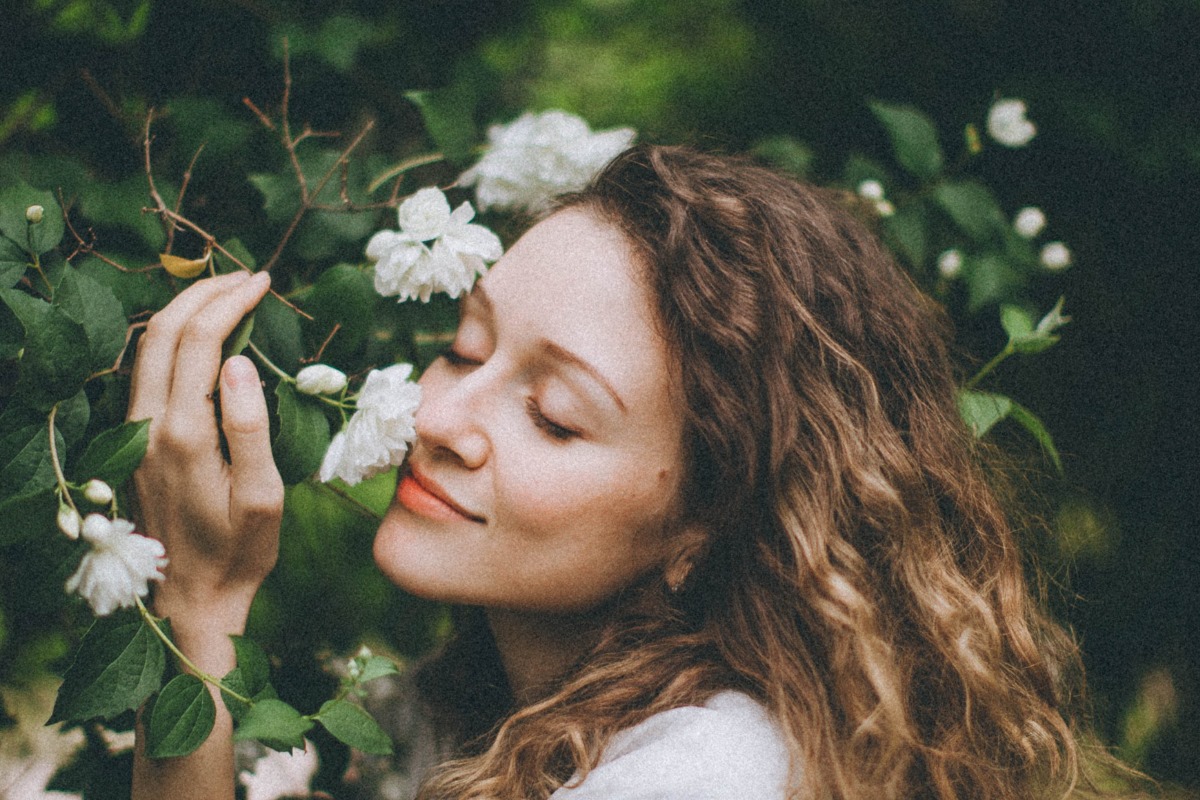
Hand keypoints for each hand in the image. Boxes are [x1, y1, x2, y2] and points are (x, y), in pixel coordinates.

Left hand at [128, 271, 281, 619]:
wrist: (190, 600)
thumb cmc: (240, 552)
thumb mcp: (262, 497)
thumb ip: (250, 427)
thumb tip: (241, 361)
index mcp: (184, 434)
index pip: (200, 341)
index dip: (231, 302)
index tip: (265, 282)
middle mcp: (147, 426)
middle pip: (163, 331)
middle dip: (204, 292)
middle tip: (247, 276)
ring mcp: (134, 434)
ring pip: (145, 347)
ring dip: (183, 310)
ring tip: (225, 293)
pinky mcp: (133, 443)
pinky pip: (145, 371)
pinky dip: (171, 338)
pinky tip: (198, 336)